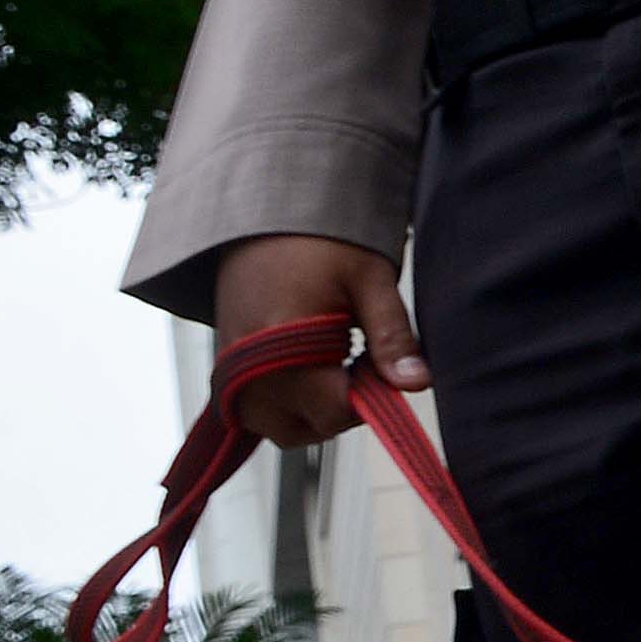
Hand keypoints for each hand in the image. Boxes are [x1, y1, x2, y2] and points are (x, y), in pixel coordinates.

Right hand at [210, 233, 419, 449]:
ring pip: (276, 426)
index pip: (334, 413)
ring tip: (332, 364)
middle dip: (340, 409)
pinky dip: (284, 401)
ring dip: (310, 411)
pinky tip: (308, 365)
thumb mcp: (369, 279)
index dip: (370, 398)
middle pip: (305, 429)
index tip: (384, 366)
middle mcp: (247, 370)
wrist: (262, 212)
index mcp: (282, 350)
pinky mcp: (224, 366)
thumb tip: (416, 384)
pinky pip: (255, 409)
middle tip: (358, 363)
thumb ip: (391, 336)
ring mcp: (230, 371)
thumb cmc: (321, 238)